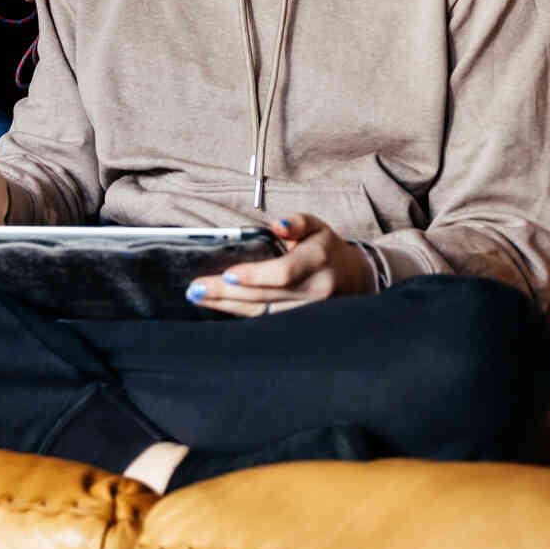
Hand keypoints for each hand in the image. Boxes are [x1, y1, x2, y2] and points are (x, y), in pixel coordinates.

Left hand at [184, 215, 375, 315]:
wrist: (353, 280)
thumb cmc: (326, 249)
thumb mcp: (316, 226)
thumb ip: (296, 222)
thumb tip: (277, 225)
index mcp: (318, 260)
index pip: (284, 272)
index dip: (255, 276)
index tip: (227, 275)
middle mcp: (315, 289)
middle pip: (266, 296)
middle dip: (227, 294)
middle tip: (196, 288)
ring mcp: (309, 312)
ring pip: (262, 313)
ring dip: (227, 306)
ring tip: (199, 297)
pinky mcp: (301, 326)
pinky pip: (266, 321)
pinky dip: (240, 315)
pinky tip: (218, 308)